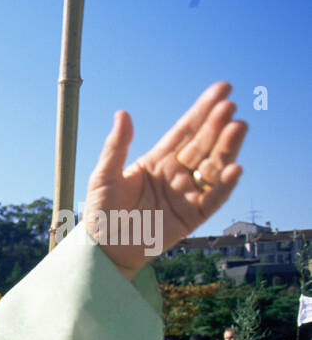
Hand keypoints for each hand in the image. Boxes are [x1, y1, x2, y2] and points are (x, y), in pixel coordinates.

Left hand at [84, 82, 245, 277]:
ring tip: (238, 126)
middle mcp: (176, 174)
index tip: (222, 88)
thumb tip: (123, 113)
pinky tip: (234, 167)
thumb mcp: (104, 176)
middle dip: (216, 125)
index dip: (202, 110)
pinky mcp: (192, 217)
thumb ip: (116, 147)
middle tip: (229, 105)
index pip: (185, 130)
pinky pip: (214, 199)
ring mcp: (186, 195)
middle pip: (202, 145)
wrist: (103, 250)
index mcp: (157, 161)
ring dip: (227, 148)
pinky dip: (225, 185)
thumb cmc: (101, 213)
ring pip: (213, 167)